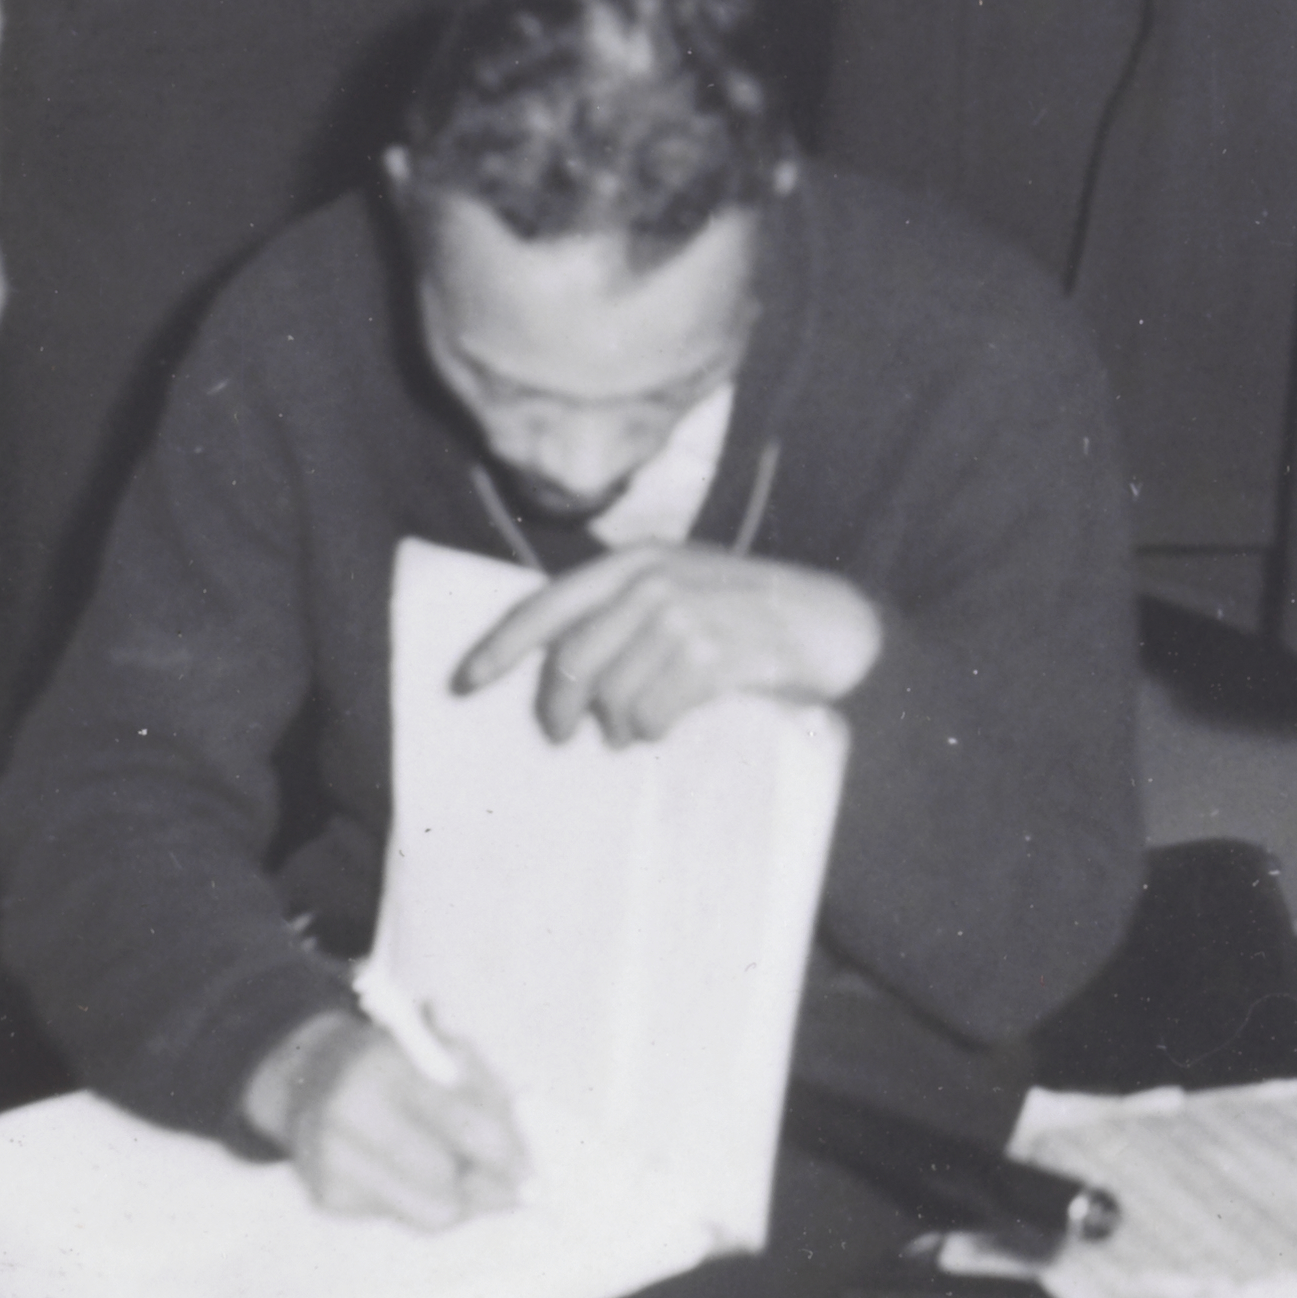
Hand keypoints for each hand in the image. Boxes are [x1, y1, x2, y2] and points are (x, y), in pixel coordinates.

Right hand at [246, 1010, 524, 1228]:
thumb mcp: (449, 1055)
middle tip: (520, 1189)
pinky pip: (401, 1217)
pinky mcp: (325, 1196)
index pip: (457, 1121)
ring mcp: (331, 1160)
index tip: (537, 1173)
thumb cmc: (405, 1063)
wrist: (315, 1076)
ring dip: (465, 1200)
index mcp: (384, 1064)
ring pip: (426, 1211)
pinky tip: (424, 1174)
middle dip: (490, 1186)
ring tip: (479, 1180)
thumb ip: (492, 1099)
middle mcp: (349, 1114)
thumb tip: (530, 1161)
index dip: (504, 1153)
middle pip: (442, 1179)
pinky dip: (426, 1200)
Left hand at [454, 546, 881, 745]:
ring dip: (618, 723)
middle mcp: (656, 580)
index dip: (500, 646)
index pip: (549, 604)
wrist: (833, 626)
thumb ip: (624, 615)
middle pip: (571, 660)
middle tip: (563, 736)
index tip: (463, 684)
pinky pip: (653, 710)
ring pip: (611, 693)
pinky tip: (667, 725)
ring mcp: (687, 614)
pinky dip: (653, 727)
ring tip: (636, 728)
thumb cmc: (748, 615)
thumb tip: (556, 672)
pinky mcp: (715, 653)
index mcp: (639, 560)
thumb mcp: (683, 594)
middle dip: (557, 708)